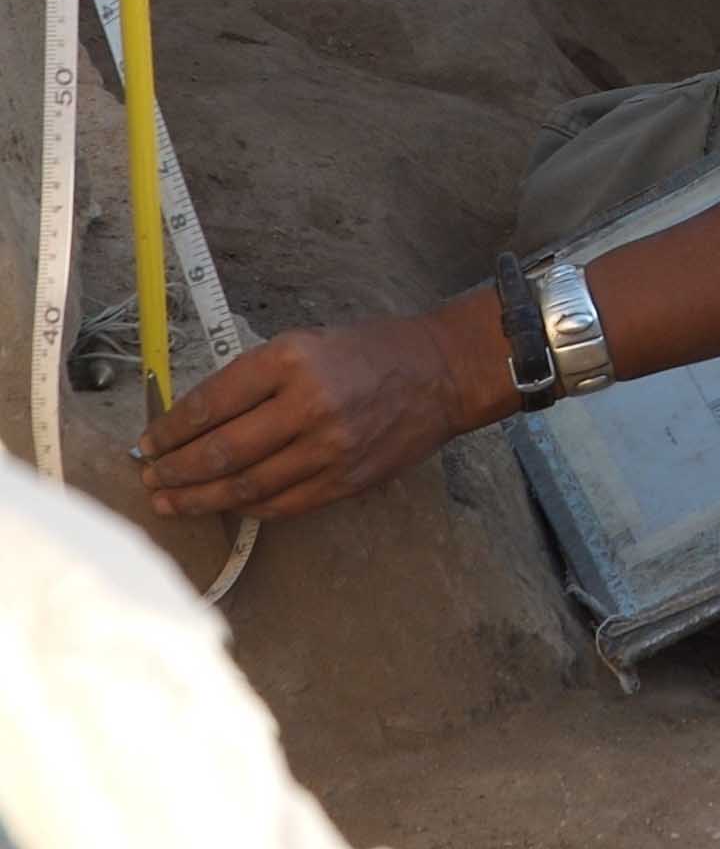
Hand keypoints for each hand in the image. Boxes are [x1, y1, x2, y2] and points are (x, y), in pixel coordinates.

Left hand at [137, 312, 473, 518]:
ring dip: (200, 498)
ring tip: (171, 501)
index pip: (211, 404)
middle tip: (151, 477)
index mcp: (291, 360)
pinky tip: (226, 505)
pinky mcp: (345, 479)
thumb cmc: (372, 350)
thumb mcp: (307, 341)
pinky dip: (247, 507)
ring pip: (246, 487)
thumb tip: (197, 418)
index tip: (149, 441)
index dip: (170, 430)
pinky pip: (282, 504)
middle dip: (175, 470)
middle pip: (221, 452)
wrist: (442, 372)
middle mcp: (308, 405)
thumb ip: (256, 378)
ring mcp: (329, 448)